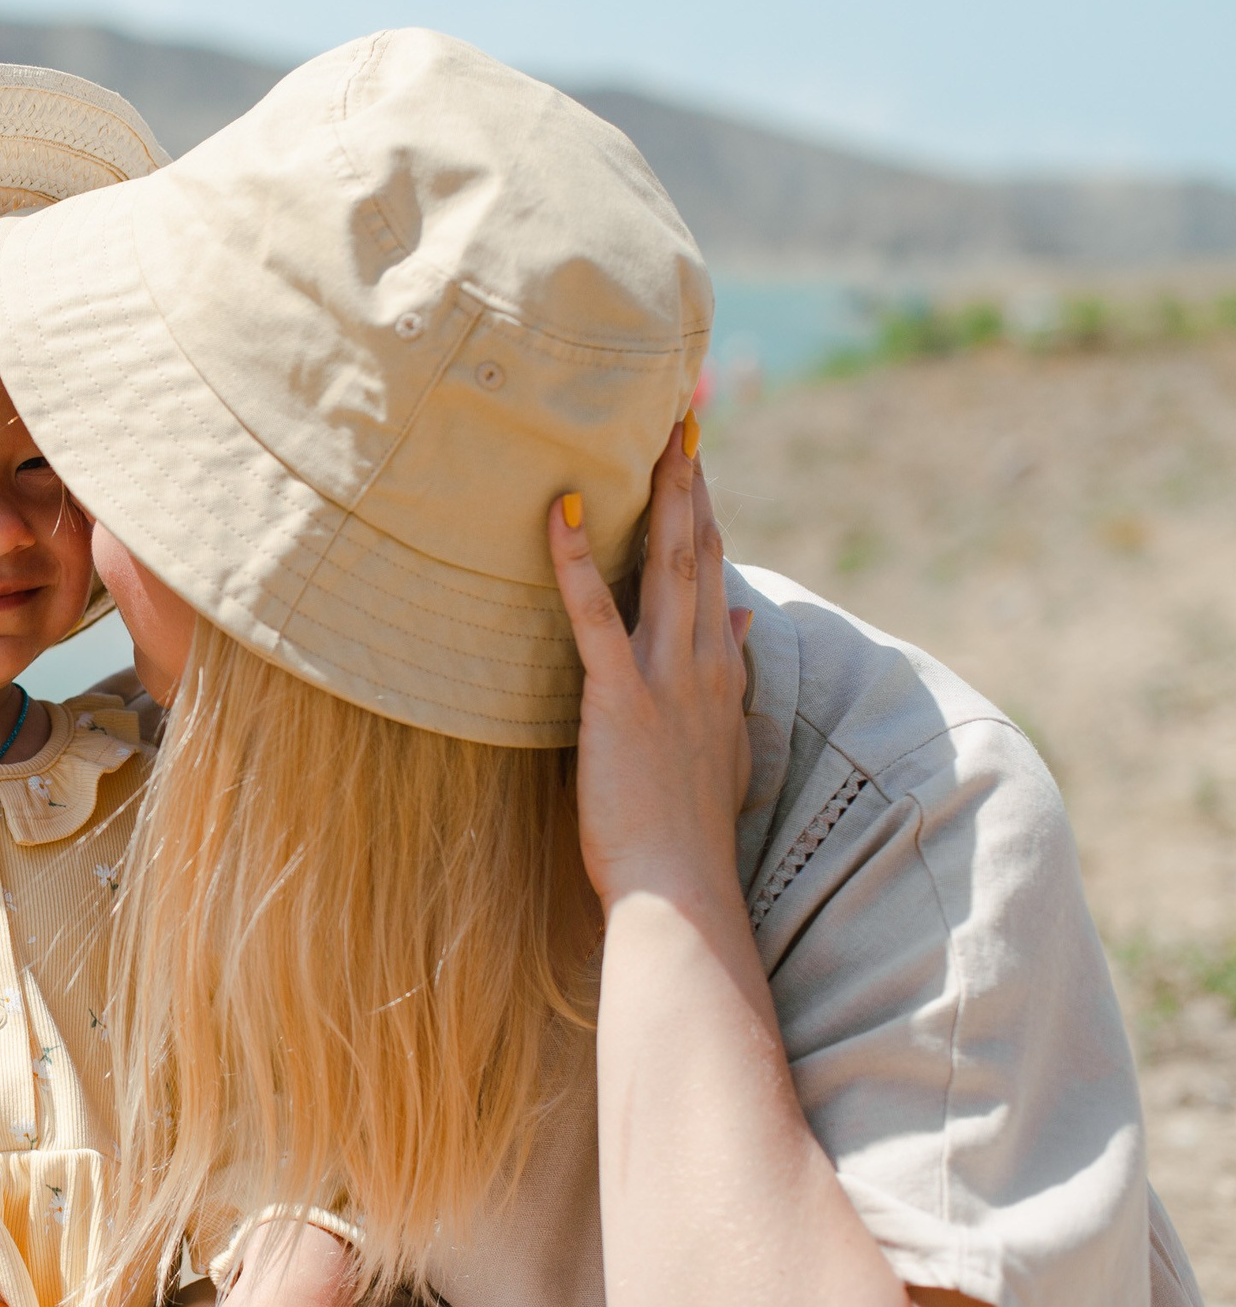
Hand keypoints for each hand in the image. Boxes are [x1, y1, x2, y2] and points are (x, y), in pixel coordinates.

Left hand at [546, 418, 752, 913]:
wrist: (682, 895)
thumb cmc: (687, 834)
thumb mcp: (723, 748)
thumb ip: (732, 679)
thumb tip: (742, 619)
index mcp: (720, 675)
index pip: (717, 572)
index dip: (708, 509)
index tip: (697, 456)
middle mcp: (702, 664)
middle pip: (701, 550)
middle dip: (691, 479)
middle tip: (681, 412)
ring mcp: (665, 679)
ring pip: (667, 567)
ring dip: (660, 496)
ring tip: (649, 432)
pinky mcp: (621, 699)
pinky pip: (595, 616)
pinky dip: (578, 561)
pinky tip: (564, 509)